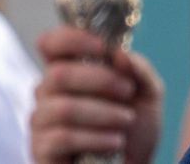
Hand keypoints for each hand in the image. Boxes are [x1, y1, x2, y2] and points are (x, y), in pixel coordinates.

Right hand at [33, 27, 162, 163]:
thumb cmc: (133, 126)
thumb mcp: (147, 93)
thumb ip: (138, 69)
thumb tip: (119, 53)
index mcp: (69, 69)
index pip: (50, 42)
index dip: (71, 38)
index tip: (102, 46)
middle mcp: (48, 92)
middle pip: (58, 74)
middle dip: (100, 80)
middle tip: (127, 91)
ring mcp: (41, 122)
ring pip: (63, 108)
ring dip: (103, 113)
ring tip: (126, 121)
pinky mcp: (42, 150)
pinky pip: (62, 137)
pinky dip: (95, 138)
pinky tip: (115, 141)